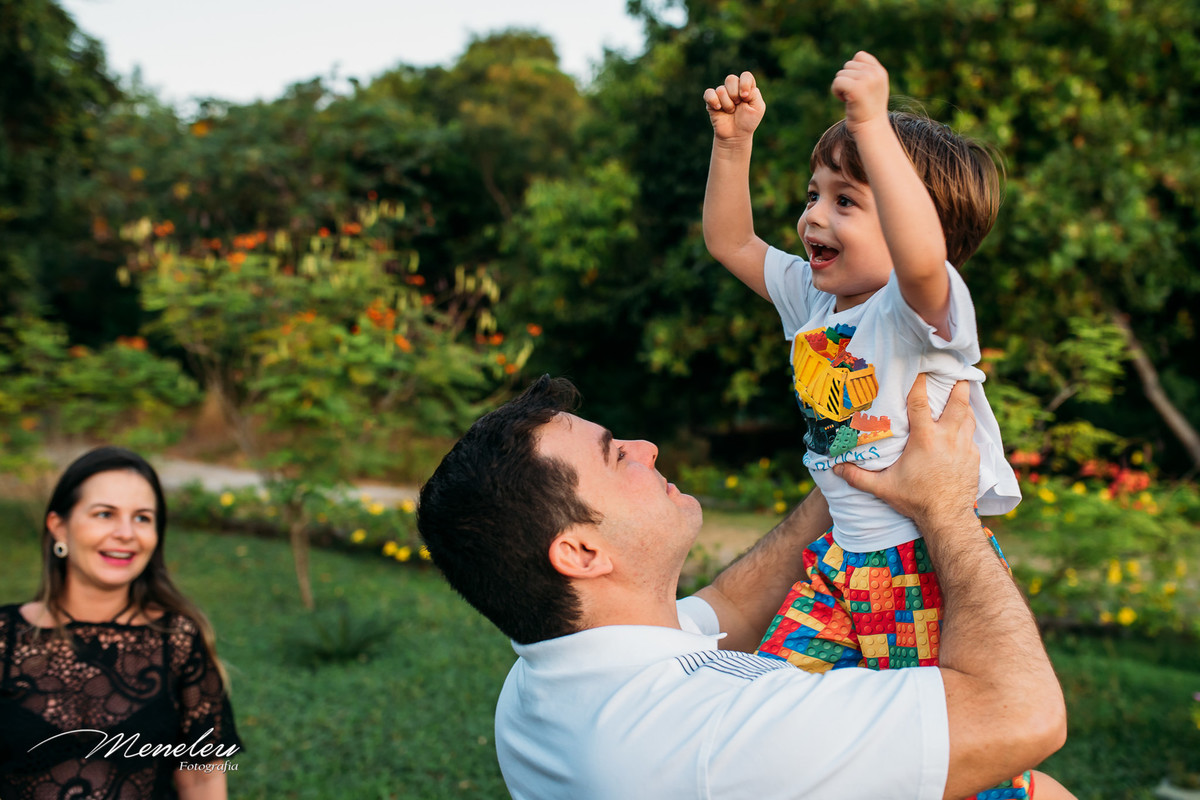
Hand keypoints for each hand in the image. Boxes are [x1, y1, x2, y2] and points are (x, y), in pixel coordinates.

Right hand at [703, 71, 764, 142]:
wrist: (736, 136)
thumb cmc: (748, 121)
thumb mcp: (758, 108)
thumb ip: (754, 93)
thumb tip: (741, 89)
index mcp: (746, 87)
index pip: (745, 75)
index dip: (744, 84)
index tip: (745, 97)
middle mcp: (734, 88)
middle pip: (731, 79)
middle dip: (734, 94)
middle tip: (738, 105)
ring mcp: (722, 94)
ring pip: (721, 90)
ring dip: (727, 104)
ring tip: (730, 112)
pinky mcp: (711, 101)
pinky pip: (708, 93)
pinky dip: (713, 100)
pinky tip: (718, 108)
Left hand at [831, 51, 889, 131]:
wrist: (871, 128)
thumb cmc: (868, 110)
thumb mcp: (873, 87)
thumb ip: (866, 73)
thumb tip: (853, 60)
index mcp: (880, 71)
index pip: (859, 56)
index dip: (853, 70)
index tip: (857, 86)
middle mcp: (874, 73)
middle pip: (848, 65)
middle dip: (846, 80)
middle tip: (854, 95)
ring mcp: (866, 80)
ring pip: (840, 74)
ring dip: (841, 87)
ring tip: (851, 99)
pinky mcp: (856, 88)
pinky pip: (837, 82)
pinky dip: (836, 92)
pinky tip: (845, 101)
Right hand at [833, 375, 978, 527]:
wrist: (947, 518)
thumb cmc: (915, 500)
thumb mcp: (883, 488)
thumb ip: (858, 476)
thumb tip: (835, 468)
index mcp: (925, 439)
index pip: (920, 403)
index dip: (919, 383)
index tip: (920, 370)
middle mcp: (947, 438)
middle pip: (957, 403)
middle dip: (959, 386)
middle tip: (959, 374)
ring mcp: (964, 447)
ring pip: (968, 418)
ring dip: (965, 405)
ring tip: (963, 395)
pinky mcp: (974, 459)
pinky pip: (972, 437)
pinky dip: (967, 429)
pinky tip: (963, 429)